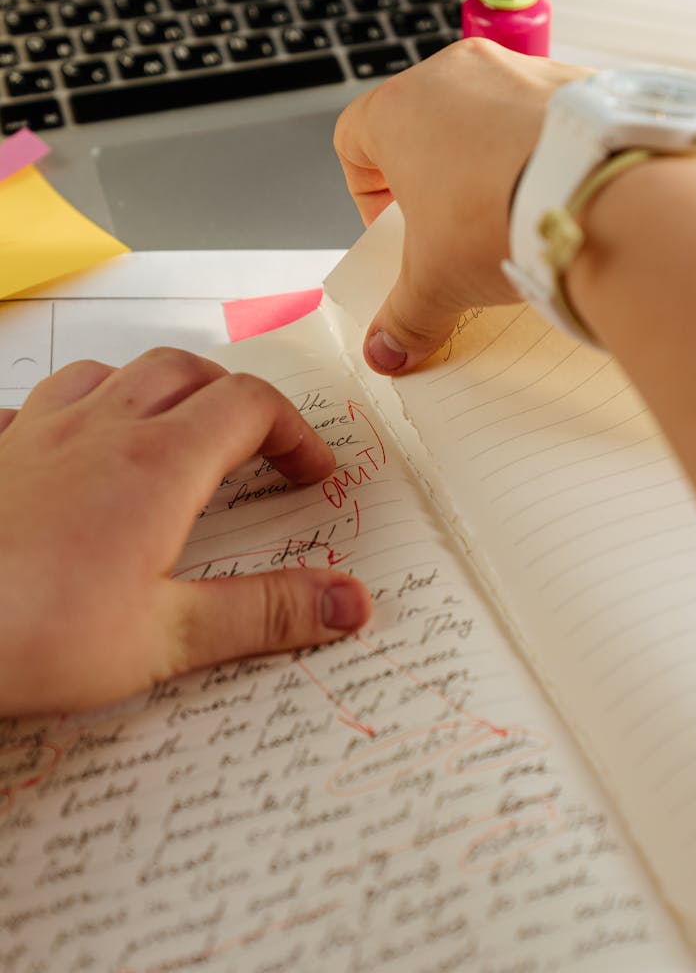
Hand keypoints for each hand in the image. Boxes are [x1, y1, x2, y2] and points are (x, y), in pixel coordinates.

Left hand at [0, 348, 370, 714]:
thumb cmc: (30, 634)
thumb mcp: (167, 638)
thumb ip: (266, 613)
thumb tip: (349, 601)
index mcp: (158, 465)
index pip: (249, 407)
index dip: (294, 431)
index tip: (310, 471)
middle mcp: (102, 430)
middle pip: (188, 372)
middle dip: (234, 400)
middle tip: (257, 448)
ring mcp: (39, 433)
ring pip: (116, 373)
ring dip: (160, 390)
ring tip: (175, 432)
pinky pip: (44, 400)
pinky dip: (80, 408)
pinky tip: (74, 446)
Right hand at [335, 38, 588, 372]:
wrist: (600, 193)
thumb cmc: (502, 215)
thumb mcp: (437, 283)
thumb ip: (404, 318)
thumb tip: (388, 350)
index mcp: (401, 110)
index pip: (355, 138)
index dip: (367, 192)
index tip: (394, 231)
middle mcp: (456, 74)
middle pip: (425, 126)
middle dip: (433, 180)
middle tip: (452, 232)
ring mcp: (519, 68)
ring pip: (487, 115)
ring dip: (489, 162)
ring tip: (512, 217)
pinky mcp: (573, 79)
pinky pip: (545, 114)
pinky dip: (543, 151)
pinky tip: (556, 197)